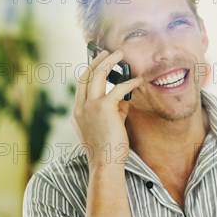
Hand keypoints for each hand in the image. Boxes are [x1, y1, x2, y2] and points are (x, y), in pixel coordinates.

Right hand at [72, 49, 143, 168]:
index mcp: (78, 112)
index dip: (90, 71)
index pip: (81, 85)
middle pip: (86, 75)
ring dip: (110, 62)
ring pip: (98, 75)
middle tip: (108, 52)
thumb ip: (115, 110)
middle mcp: (80, 107)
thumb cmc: (109, 149)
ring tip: (120, 55)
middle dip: (97, 60)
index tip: (99, 62)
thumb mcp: (108, 126)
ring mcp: (90, 107)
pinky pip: (118, 88)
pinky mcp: (104, 108)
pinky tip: (139, 80)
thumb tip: (125, 96)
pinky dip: (130, 83)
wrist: (106, 164)